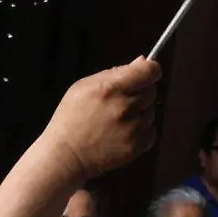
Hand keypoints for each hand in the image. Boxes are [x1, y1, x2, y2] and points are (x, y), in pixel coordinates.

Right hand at [40, 57, 161, 179]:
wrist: (66, 156)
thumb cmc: (71, 118)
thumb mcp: (83, 87)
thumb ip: (114, 72)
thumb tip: (142, 61)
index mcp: (111, 89)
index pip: (149, 71)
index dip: (150, 70)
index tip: (145, 74)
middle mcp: (125, 108)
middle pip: (152, 91)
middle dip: (140, 92)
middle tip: (121, 101)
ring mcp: (134, 129)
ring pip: (151, 111)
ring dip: (140, 112)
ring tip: (117, 120)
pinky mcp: (138, 146)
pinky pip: (151, 130)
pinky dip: (141, 130)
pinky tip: (122, 133)